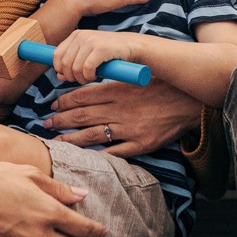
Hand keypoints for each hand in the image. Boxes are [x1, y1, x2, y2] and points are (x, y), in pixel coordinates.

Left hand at [47, 78, 200, 157]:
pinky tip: (83, 157)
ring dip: (71, 139)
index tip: (53, 105)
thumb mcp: (137, 78)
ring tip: (55, 141)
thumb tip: (89, 85)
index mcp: (119, 91)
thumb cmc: (164, 87)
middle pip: (82, 116)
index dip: (65, 101)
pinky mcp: (141, 144)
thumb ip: (114, 83)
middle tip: (45, 124)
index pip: (84, 96)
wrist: (191, 102)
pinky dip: (97, 155)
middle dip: (61, 121)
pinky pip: (114, 152)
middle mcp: (121, 110)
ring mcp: (130, 129)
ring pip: (92, 135)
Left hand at [51, 29, 148, 85]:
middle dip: (71, 76)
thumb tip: (58, 76)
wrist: (132, 47)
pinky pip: (87, 68)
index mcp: (76, 35)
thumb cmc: (109, 53)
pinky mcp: (101, 48)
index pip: (57, 56)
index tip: (71, 76)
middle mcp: (81, 36)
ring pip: (75, 68)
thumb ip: (72, 63)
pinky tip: (96, 76)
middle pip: (64, 64)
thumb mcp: (88, 56)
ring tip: (90, 78)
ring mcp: (91, 41)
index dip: (61, 70)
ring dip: (81, 78)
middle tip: (82, 80)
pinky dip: (89, 76)